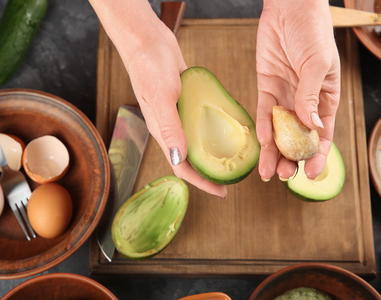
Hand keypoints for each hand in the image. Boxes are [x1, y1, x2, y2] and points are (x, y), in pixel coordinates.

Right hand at [125, 20, 227, 197]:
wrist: (147, 40)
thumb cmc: (148, 66)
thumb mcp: (161, 97)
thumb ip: (169, 127)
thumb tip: (180, 157)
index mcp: (162, 131)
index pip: (182, 166)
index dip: (201, 182)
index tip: (222, 192)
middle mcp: (171, 126)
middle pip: (191, 158)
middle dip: (210, 172)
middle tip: (232, 177)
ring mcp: (179, 114)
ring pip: (197, 140)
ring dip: (213, 152)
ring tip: (234, 158)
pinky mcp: (186, 100)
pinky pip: (201, 121)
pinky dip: (214, 129)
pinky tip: (228, 127)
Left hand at [256, 0, 340, 180]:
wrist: (289, 8)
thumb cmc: (313, 31)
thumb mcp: (318, 64)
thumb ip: (311, 96)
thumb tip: (312, 126)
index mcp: (325, 99)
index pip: (322, 134)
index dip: (317, 156)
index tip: (311, 174)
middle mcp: (304, 102)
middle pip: (297, 138)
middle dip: (291, 159)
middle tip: (283, 175)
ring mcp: (284, 96)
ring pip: (278, 131)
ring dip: (273, 152)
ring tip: (268, 171)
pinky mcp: (266, 87)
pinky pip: (263, 112)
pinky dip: (262, 127)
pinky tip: (262, 142)